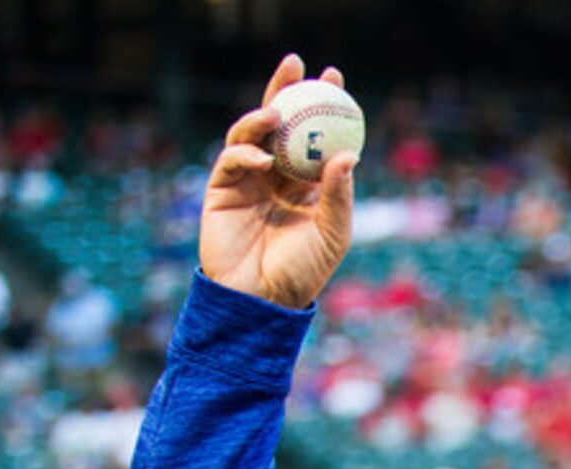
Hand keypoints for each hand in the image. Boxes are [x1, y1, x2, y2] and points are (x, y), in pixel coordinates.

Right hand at [200, 54, 357, 310]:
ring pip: (250, 134)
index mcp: (307, 184)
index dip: (321, 105)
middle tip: (296, 64)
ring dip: (260, 117)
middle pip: (279, 123)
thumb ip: (339, 195)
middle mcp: (276, 176)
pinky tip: (262, 158)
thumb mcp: (331, 234)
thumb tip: (349, 154)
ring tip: (276, 111)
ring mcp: (247, 181)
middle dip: (285, 90)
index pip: (314, 135)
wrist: (262, 301)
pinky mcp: (222, 190)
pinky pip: (231, 160)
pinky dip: (245, 152)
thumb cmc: (302, 273)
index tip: (335, 78)